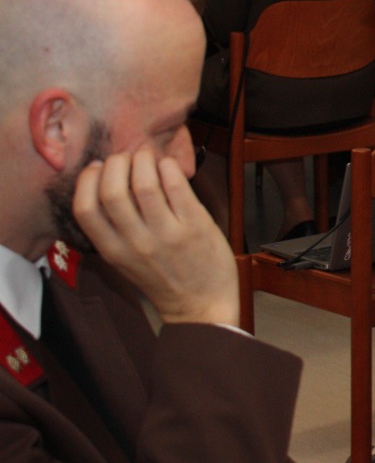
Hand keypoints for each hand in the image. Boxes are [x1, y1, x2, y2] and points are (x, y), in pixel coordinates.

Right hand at [72, 149, 238, 326]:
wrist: (201, 306)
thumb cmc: (163, 278)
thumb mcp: (126, 260)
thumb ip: (114, 228)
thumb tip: (106, 182)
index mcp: (113, 251)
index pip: (85, 209)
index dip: (87, 180)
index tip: (97, 166)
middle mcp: (136, 243)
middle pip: (112, 191)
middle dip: (116, 163)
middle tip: (125, 157)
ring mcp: (167, 234)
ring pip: (145, 184)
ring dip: (144, 160)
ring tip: (147, 157)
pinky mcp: (196, 226)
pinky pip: (177, 187)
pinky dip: (169, 168)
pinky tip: (167, 166)